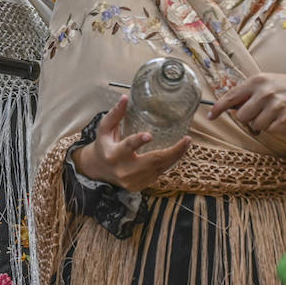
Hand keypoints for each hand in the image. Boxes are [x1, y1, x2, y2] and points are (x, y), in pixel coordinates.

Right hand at [71, 96, 190, 191]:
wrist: (99, 170)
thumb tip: (125, 97)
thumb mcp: (105, 129)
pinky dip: (168, 163)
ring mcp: (132, 181)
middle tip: (186, 140)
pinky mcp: (139, 186)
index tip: (149, 135)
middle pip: (151, 162)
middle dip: (172, 152)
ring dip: (174, 157)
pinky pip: (158, 174)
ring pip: (158, 169)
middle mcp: (123, 170)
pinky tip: (176, 153)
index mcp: (113, 154)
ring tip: (186, 144)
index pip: (127, 147)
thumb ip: (115, 114)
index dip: (138, 142)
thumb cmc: (104, 146)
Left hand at [208, 73, 285, 133]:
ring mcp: (276, 105)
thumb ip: (247, 93)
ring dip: (262, 123)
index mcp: (257, 81)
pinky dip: (274, 127)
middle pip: (241, 116)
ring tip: (273, 113)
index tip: (210, 117)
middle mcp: (265, 92)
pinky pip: (269, 130)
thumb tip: (227, 106)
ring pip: (255, 126)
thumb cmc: (285, 88)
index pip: (230, 97)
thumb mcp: (266, 82)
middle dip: (248, 117)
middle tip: (260, 111)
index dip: (218, 109)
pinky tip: (282, 117)